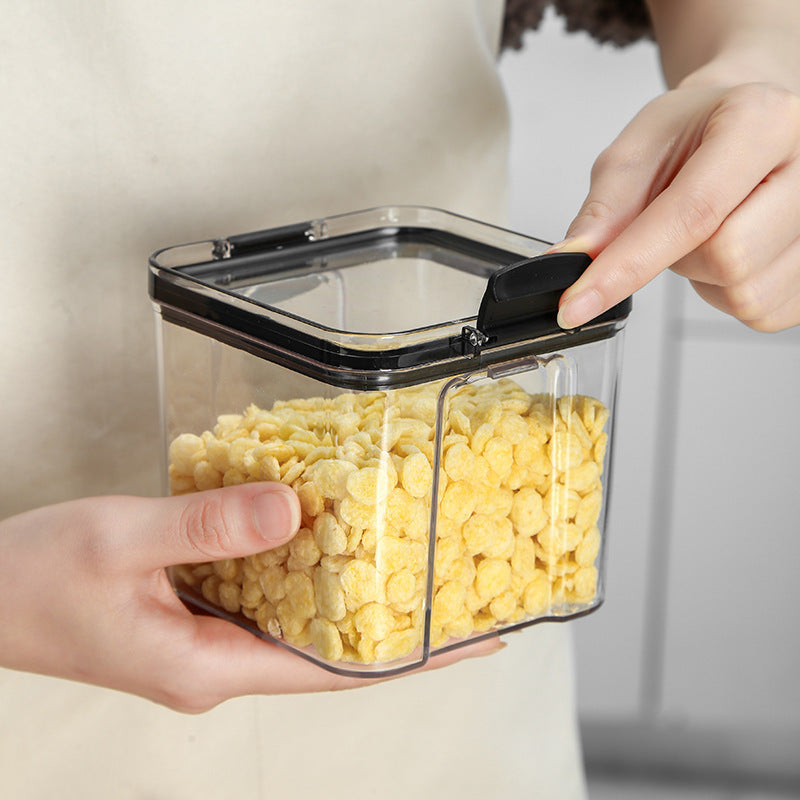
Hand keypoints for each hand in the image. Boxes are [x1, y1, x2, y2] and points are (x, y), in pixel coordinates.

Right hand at [0, 484, 498, 711]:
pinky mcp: (193, 618)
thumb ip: (208, 527)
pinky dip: (297, 569)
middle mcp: (217, 666)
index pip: (336, 672)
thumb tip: (292, 512)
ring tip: (404, 555)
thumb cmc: (30, 579)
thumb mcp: (121, 540)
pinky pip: (262, 597)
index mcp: (208, 668)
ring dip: (347, 591)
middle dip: (392, 621)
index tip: (471, 638)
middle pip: (328, 649)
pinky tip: (318, 536)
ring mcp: (206, 644)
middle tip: (453, 582)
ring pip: (297, 620)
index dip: (411, 656)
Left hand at [553, 81, 799, 331]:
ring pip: (745, 293)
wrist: (749, 124)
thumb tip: (570, 262)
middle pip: (726, 258)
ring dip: (703, 277)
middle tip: (674, 223)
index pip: (692, 213)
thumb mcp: (636, 152)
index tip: (576, 305)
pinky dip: (729, 293)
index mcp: (763, 121)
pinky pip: (762, 312)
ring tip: (707, 232)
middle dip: (676, 258)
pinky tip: (732, 253)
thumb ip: (603, 211)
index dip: (626, 266)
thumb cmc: (698, 131)